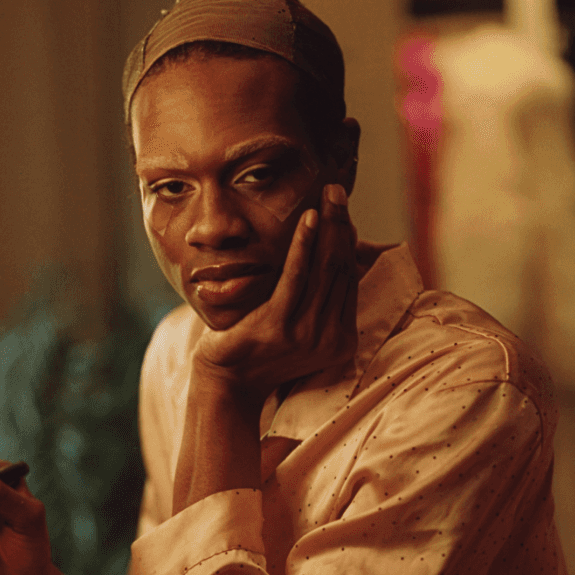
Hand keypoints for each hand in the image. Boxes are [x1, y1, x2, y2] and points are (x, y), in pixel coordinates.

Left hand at [172, 184, 357, 512]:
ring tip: (328, 195)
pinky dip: (304, 244)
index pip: (348, 278)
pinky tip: (307, 218)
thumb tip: (329, 257)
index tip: (342, 207)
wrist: (226, 383)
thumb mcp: (296, 325)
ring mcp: (306, 334)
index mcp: (340, 339)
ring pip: (324, 268)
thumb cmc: (258, 350)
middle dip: (340, 224)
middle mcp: (329, 337)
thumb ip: (316, 299)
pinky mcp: (280, 326)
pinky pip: (296, 277)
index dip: (346, 239)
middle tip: (337, 190)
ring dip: (327, 226)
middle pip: (340, 268)